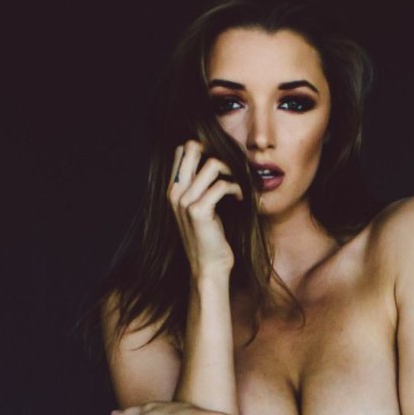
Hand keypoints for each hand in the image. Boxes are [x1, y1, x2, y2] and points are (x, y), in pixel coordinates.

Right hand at [169, 139, 242, 278]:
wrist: (208, 267)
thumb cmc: (209, 238)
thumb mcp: (200, 208)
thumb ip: (200, 186)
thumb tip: (217, 161)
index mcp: (173, 189)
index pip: (182, 150)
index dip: (204, 148)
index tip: (222, 162)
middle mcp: (175, 192)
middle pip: (192, 147)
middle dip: (217, 151)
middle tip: (232, 166)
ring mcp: (185, 202)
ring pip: (212, 164)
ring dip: (232, 170)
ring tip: (239, 185)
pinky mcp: (198, 212)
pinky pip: (222, 186)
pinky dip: (236, 188)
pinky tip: (240, 198)